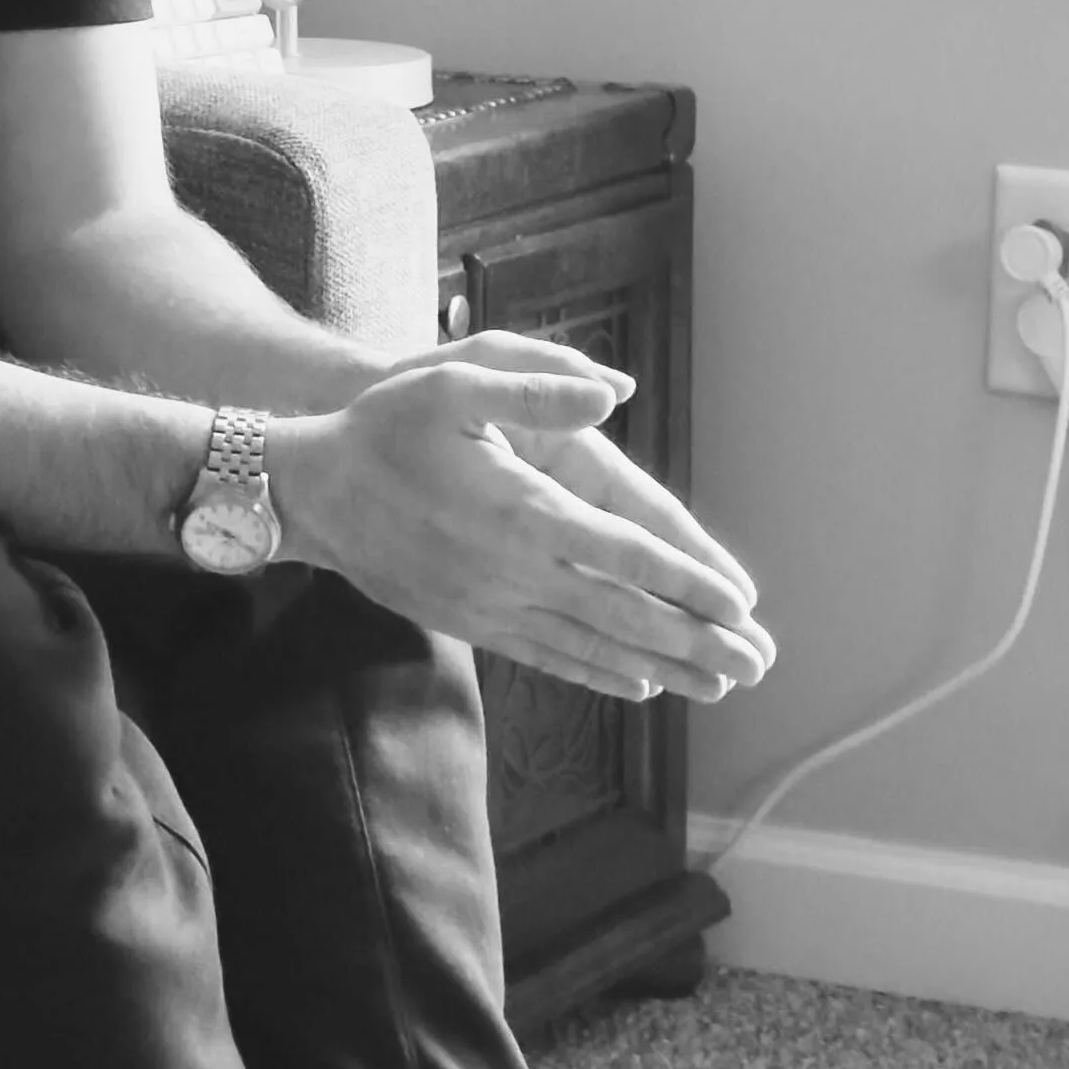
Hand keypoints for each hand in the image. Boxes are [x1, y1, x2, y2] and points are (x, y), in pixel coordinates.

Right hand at [265, 351, 775, 706]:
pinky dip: (600, 674)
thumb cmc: (385, 429)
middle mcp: (514, 570)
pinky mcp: (473, 623)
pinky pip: (550, 657)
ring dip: (661, 668)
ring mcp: (492, 605)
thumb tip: (613, 391)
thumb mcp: (453, 381)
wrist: (311, 494)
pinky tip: (638, 687)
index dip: (688, 581)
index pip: (626, 553)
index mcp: (522, 510)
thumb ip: (536, 385)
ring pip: (593, 646)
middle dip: (696, 641)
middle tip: (757, 664)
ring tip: (718, 687)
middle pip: (624, 615)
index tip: (741, 604)